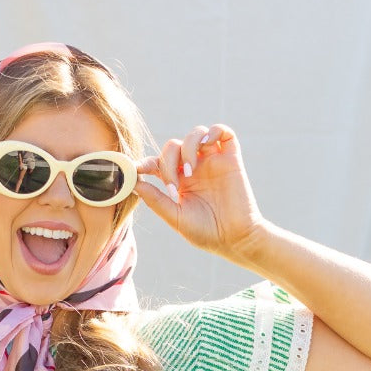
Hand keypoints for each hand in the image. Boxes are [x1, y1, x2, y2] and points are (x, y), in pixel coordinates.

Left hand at [135, 124, 264, 258]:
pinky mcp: (231, 158)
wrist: (236, 239)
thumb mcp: (175, 217)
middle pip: (174, 146)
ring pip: (196, 134)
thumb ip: (155, 199)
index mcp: (180, 182)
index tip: (138, 169)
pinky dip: (213, 131)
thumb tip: (134, 182)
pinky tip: (207, 146)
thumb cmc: (206, 233)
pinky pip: (223, 132)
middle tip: (174, 184)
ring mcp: (213, 161)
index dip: (146, 162)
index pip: (159, 162)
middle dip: (168, 161)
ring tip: (190, 170)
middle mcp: (195, 168)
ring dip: (188, 147)